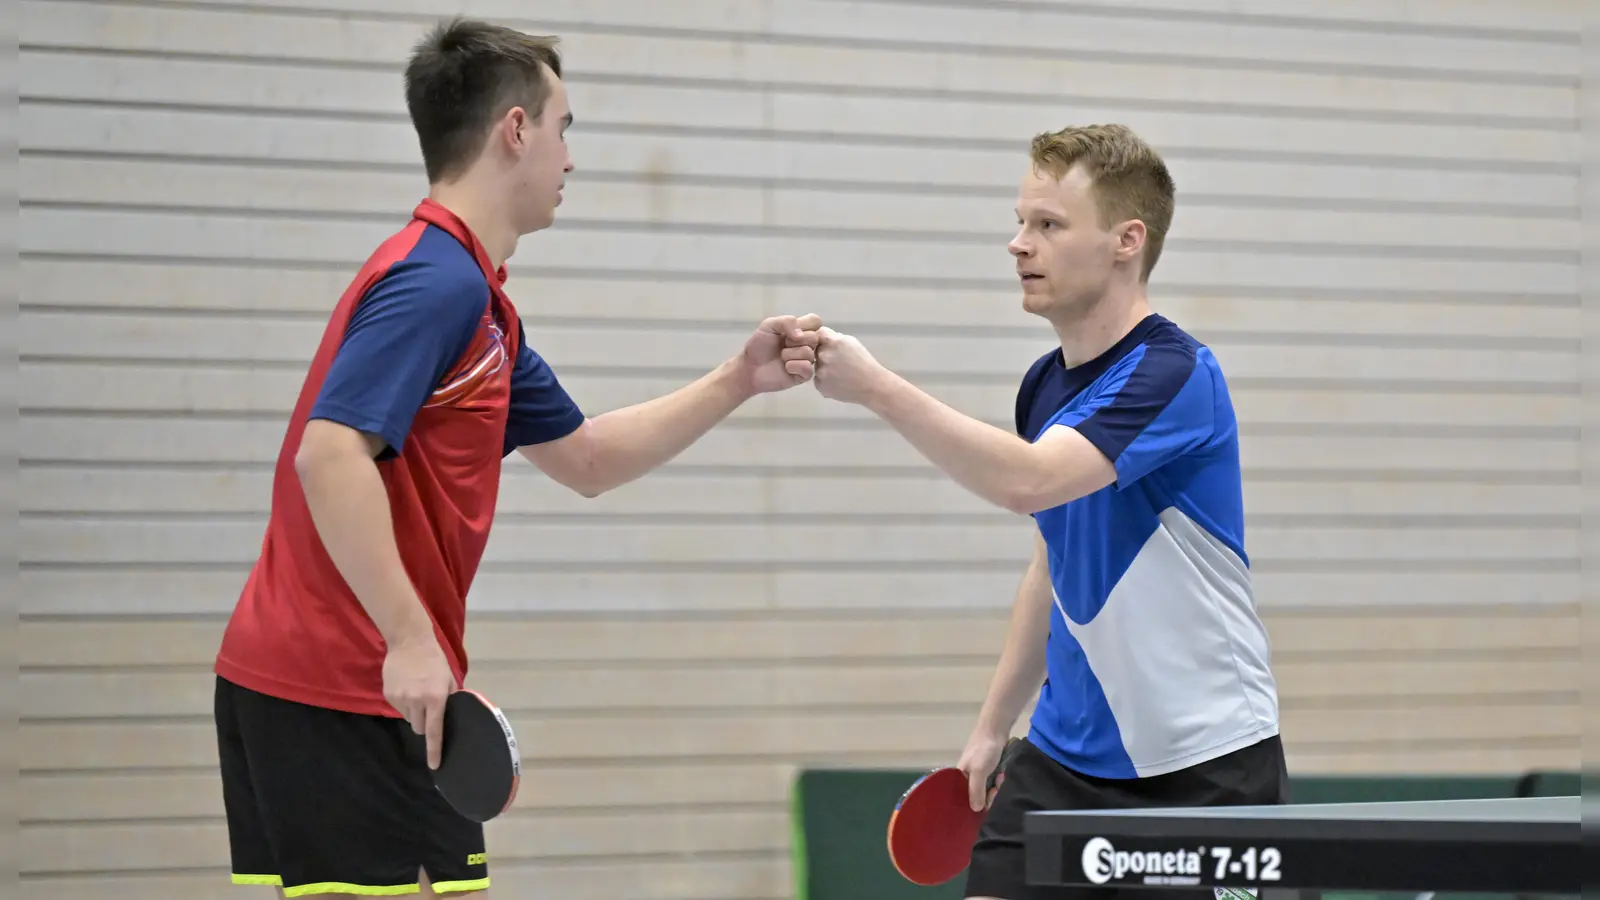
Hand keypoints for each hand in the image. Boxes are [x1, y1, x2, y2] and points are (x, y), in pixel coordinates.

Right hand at [383, 630, 456, 769]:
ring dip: (414, 712)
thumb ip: (450, 698)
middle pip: (419, 728)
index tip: (434, 765)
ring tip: (417, 692)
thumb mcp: (449, 679)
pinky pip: (398, 708)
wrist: (409, 642)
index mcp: (436, 698)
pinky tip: (407, 686)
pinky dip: (404, 702)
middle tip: (428, 708)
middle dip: (424, 723)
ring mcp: (400, 698)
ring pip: (408, 718)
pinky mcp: (389, 694)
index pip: (435, 731)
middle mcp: (417, 701)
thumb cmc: (435, 660)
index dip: (434, 750)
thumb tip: (450, 716)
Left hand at [738, 313, 822, 393]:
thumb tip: (800, 335)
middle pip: (814, 337)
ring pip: (809, 352)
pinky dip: (793, 366)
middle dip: (794, 340)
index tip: (789, 331)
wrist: (749, 366)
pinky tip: (785, 367)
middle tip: (783, 344)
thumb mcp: (769, 325)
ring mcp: (807, 360)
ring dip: (790, 354)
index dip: (805, 324)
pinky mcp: (804, 375)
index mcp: (801, 329)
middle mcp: (807, 344)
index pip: (815, 321)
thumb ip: (787, 321)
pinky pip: (807, 368)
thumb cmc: (759, 345)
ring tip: (781, 357)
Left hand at [813, 327, 888, 404]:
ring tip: (840, 373)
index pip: (818, 334)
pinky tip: (838, 382)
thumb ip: (835, 338)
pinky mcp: (819, 385)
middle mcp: (823, 355)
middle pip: (815, 350)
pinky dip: (825, 380)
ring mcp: (820, 371)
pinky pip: (818, 379)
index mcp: (833, 342)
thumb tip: (821, 336)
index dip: (823, 339)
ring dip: (824, 368)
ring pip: (816, 365)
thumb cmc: (864, 362)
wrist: (872, 386)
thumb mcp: (851, 342)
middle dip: (823, 354)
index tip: (829, 345)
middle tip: (837, 362)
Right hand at [957, 731, 1010, 811]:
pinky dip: (999, 780)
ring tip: (1001, 777)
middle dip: (990, 794)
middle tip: (997, 788)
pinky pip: (994, 782)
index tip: (987, 802)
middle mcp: (968, 777)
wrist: (996, 729)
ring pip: (988, 789)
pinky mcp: (990, 769)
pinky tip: (1003, 775)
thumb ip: (976, 790)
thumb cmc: (983, 750)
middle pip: (978, 796)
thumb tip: (975, 810)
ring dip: (997, 787)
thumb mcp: (978, 771)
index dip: (976, 803)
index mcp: (960, 777)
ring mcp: (980, 773)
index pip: (965, 798)